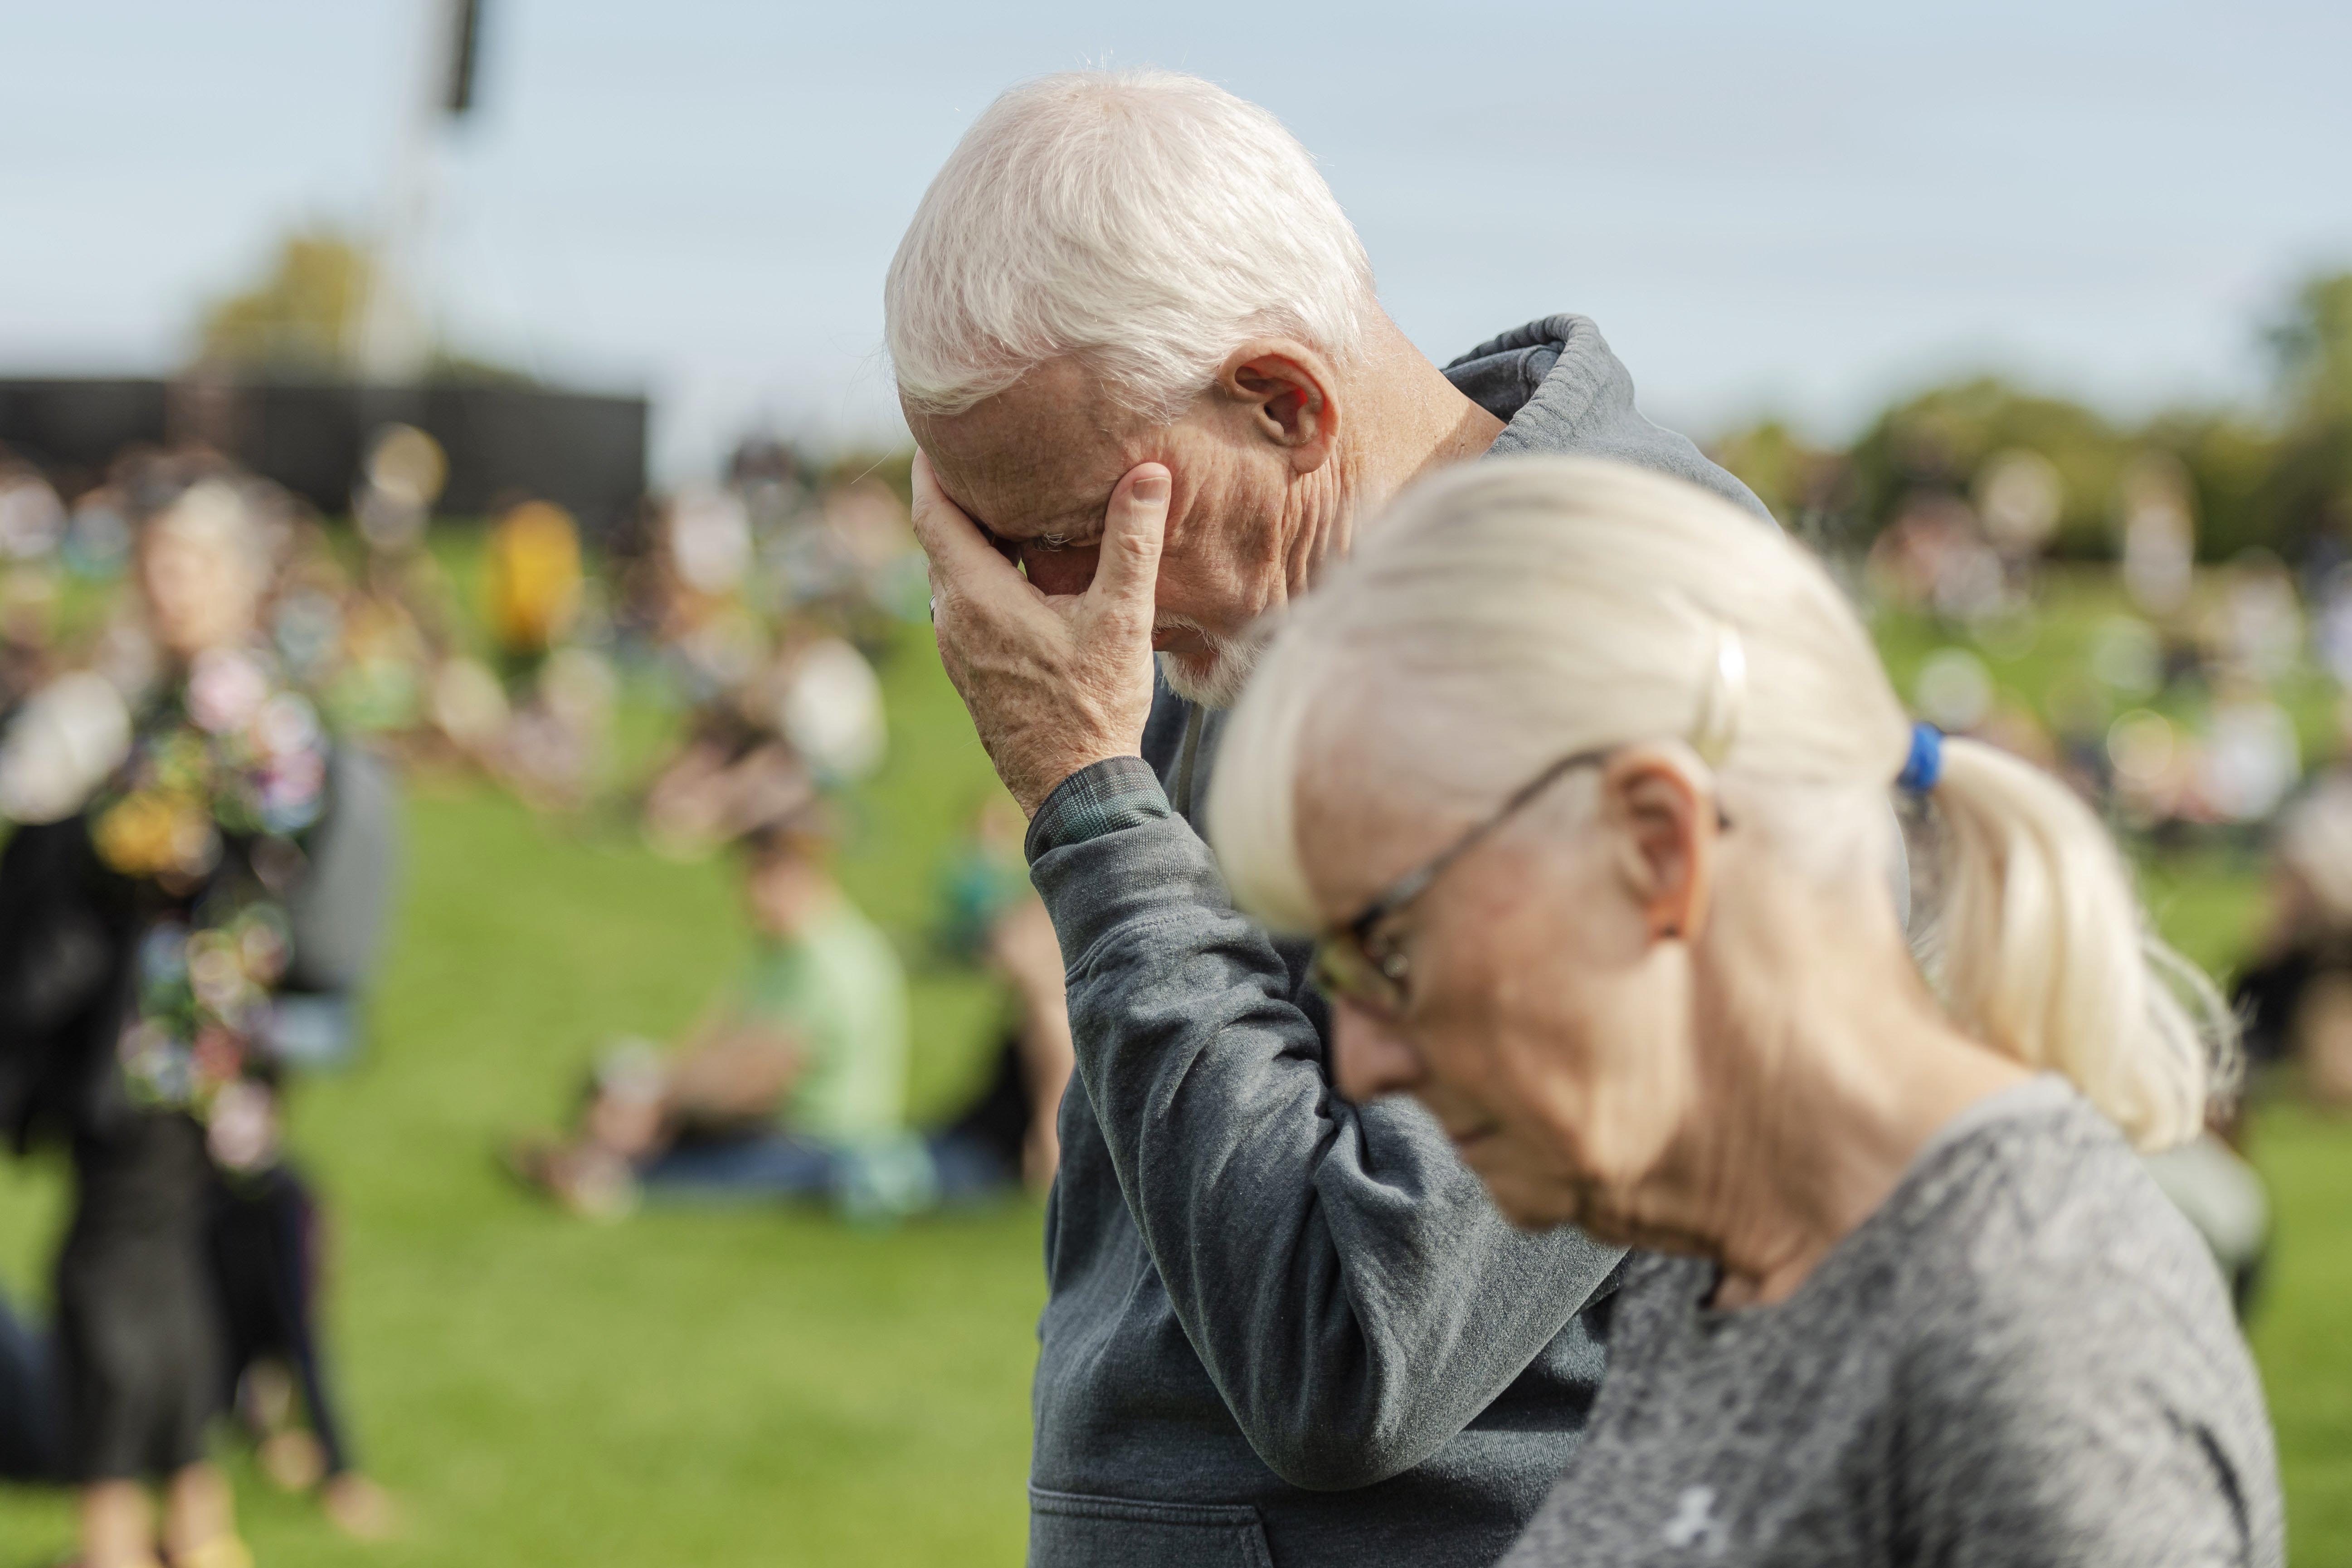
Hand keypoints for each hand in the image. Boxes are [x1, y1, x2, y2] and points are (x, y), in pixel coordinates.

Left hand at [911, 452, 1167, 814]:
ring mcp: (957, 651)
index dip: (932, 467)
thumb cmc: (1094, 706)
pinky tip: (1023, 576)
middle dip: (960, 497)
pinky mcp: (972, 673)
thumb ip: (1131, 542)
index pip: (932, 511)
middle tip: (987, 456)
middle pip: (940, 539)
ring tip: (1009, 507)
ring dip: (974, 541)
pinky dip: (984, 577)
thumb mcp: (1120, 618)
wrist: (1074, 789)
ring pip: (953, 575)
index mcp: (975, 595)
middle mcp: (952, 619)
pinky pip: (965, 607)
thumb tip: (1147, 473)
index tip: (941, 432)